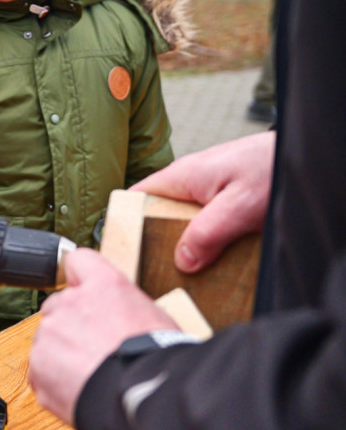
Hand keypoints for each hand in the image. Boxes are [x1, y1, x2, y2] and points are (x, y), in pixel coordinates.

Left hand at [29, 249, 178, 425]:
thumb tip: (118, 317)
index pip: (79, 261)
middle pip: (59, 305)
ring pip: (49, 339)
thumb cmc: (157, 363)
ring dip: (62, 354)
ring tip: (92, 376)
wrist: (141, 400)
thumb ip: (122, 308)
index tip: (81, 291)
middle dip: (72, 325)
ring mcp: (50, 332)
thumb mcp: (154, 319)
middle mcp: (71, 301)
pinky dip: (55, 381)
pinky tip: (80, 390)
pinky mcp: (38, 364)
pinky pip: (42, 370)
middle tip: (95, 350)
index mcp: (104, 284)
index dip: (80, 278)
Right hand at [129, 132, 274, 271]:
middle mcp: (189, 182)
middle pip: (158, 216)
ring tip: (191, 274)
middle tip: (161, 273)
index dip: (125, 222)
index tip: (126, 252)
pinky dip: (210, 242)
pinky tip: (218, 260)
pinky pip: (206, 224)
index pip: (135, 198)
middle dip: (159, 243)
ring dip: (189, 246)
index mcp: (181, 177)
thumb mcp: (239, 205)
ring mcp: (208, 190)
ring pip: (184, 223)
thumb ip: (208, 233)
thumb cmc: (273, 166)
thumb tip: (181, 260)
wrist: (304, 154)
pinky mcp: (225, 199)